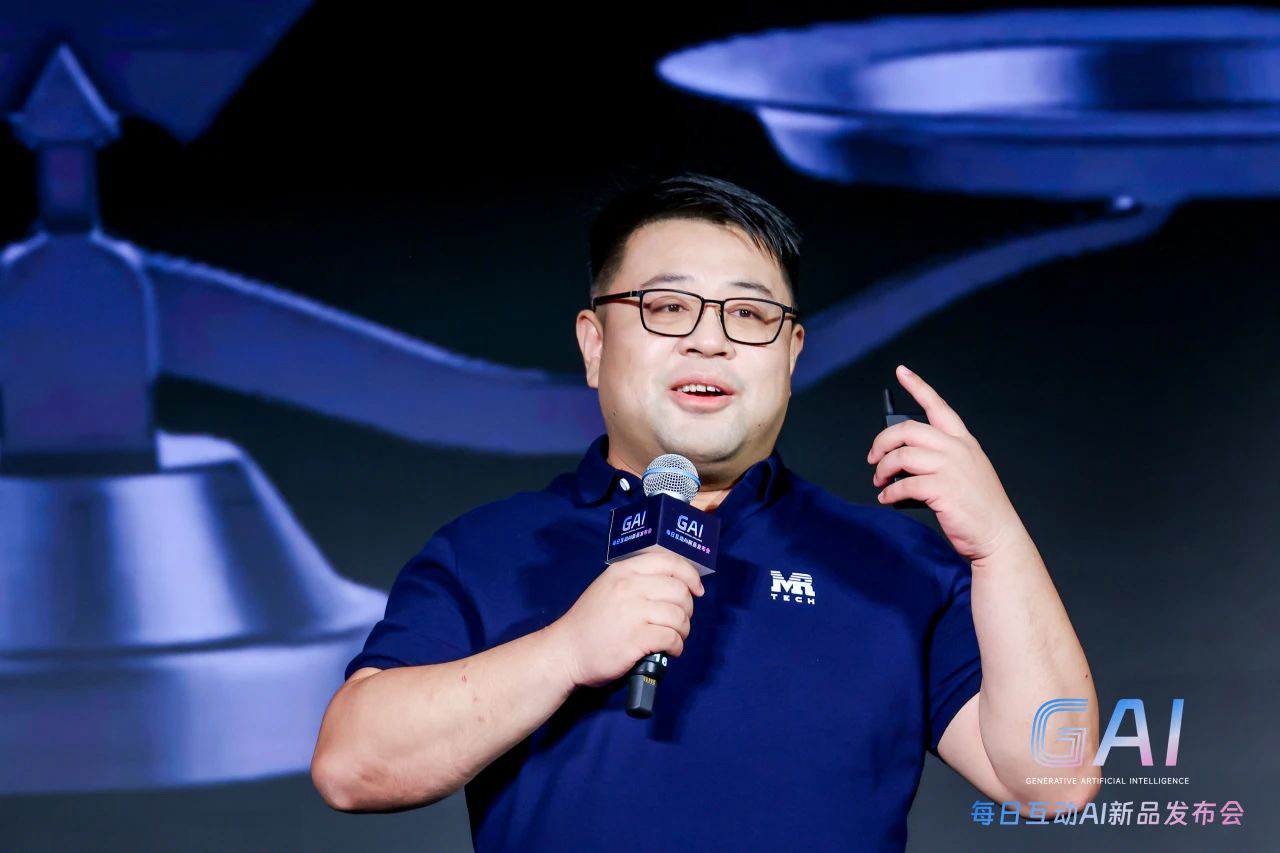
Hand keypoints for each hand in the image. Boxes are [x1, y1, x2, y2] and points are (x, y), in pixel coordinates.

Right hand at [547, 551, 704, 688]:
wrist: (566, 651)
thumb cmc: (589, 622)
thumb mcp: (608, 587)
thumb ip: (636, 580)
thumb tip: (675, 582)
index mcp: (623, 571)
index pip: (669, 561)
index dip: (690, 575)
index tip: (696, 589)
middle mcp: (629, 587)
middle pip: (679, 590)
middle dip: (688, 608)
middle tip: (680, 620)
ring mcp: (632, 613)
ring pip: (679, 615)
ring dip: (683, 630)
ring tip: (674, 637)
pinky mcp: (636, 639)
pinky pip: (671, 638)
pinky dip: (677, 646)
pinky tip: (669, 650)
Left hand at [867, 364, 1025, 563]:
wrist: (997, 536)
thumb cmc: (979, 508)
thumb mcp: (966, 472)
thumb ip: (940, 459)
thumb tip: (902, 461)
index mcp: (964, 442)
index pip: (939, 406)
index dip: (918, 386)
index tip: (902, 371)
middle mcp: (957, 449)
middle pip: (908, 430)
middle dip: (882, 442)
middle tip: (873, 457)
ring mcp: (950, 468)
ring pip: (901, 456)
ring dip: (882, 468)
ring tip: (879, 480)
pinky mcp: (942, 489)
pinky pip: (903, 484)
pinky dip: (889, 492)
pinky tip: (887, 497)